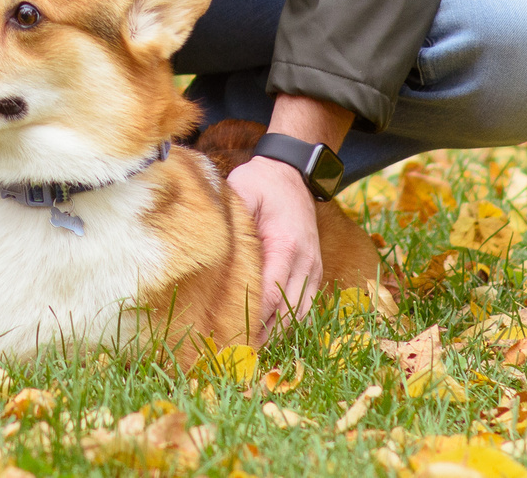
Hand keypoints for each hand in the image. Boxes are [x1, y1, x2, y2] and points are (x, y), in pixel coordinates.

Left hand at [227, 154, 322, 339]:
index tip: (229, 336)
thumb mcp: (242, 192)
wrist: (292, 173)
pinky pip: (305, 306)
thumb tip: (212, 249)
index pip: (271, 293)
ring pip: (299, 314)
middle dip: (263, 335)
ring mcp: (313, 268)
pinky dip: (288, 323)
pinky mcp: (314, 271)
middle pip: (287, 312)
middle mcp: (306, 261)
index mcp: (286, 245)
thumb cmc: (262, 183)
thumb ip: (231, 221)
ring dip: (277, 333)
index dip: (252, 319)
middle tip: (235, 354)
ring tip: (249, 350)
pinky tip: (268, 334)